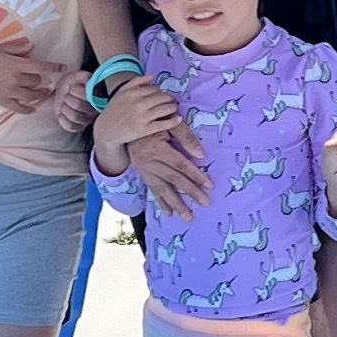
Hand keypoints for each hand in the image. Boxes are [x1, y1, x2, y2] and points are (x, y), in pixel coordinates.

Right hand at [0, 49, 61, 110]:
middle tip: (42, 78)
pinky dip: (28, 110)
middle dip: (40, 79)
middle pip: (36, 81)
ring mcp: (10, 92)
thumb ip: (15, 49)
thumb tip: (31, 46)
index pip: (40, 66)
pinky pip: (19, 108)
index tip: (64, 67)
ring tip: (44, 92)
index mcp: (15, 64)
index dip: (53, 67)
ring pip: (32, 95)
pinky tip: (32, 109)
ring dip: (40, 94)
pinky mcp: (2, 102)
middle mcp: (15, 79)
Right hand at [100, 74, 206, 210]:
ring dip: (176, 204)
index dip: (196, 175)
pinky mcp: (141, 172)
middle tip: (206, 203)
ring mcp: (143, 169)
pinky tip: (169, 212)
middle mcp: (148, 162)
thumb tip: (201, 155)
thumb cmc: (153, 120)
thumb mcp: (169, 122)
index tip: (209, 186)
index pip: (181, 165)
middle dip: (191, 192)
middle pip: (174, 179)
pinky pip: (152, 189)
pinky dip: (161, 201)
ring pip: (162, 189)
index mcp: (157, 148)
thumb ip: (185, 136)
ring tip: (188, 216)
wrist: (127, 123)